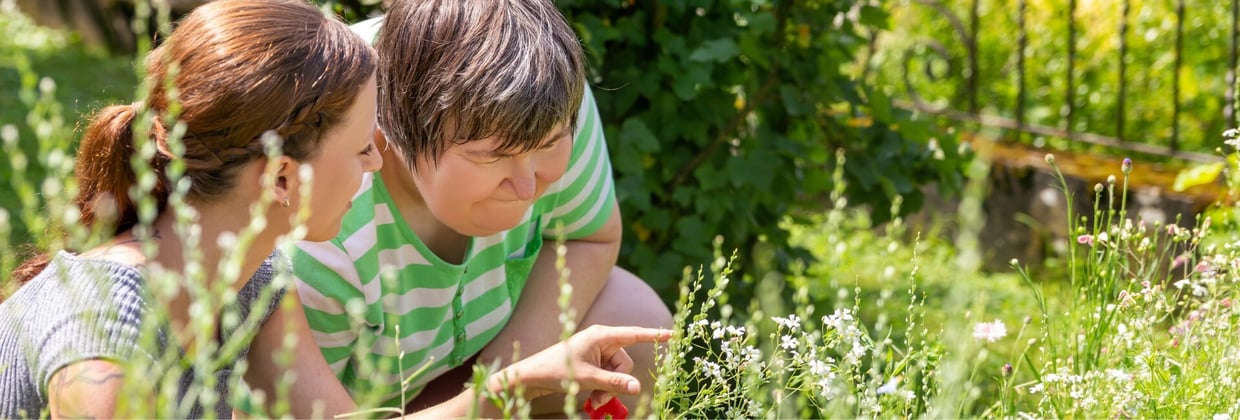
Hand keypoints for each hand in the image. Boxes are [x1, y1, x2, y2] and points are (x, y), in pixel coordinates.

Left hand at [488, 325, 671, 400]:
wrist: (532, 376)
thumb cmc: (557, 371)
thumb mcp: (588, 379)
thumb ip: (614, 383)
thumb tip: (637, 388)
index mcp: (602, 336)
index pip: (634, 334)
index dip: (655, 336)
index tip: (674, 334)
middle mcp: (602, 340)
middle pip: (625, 363)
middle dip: (616, 383)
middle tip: (600, 399)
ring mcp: (597, 351)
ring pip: (617, 373)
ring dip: (608, 389)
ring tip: (593, 401)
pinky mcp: (592, 361)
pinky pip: (608, 375)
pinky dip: (602, 387)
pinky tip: (591, 397)